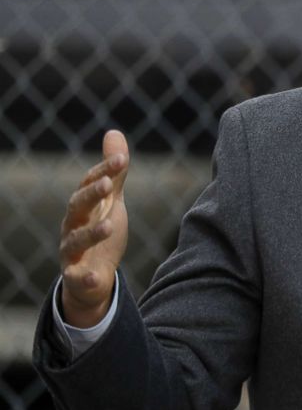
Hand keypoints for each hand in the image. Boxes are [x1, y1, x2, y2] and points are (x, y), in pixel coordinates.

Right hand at [59, 130, 129, 327]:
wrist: (93, 273)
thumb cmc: (101, 230)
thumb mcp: (111, 200)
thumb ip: (114, 172)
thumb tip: (114, 132)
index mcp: (83, 206)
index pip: (90, 184)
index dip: (104, 170)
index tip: (121, 159)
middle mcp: (73, 225)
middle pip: (77, 207)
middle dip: (91, 194)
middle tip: (109, 183)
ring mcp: (71, 251)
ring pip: (76, 240)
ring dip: (92, 233)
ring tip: (110, 226)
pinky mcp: (76, 276)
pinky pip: (77, 277)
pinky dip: (84, 277)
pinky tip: (95, 276)